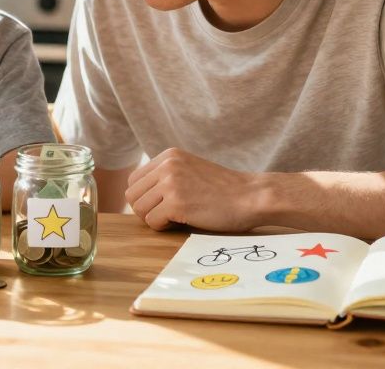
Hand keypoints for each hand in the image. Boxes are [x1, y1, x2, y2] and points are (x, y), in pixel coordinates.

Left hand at [125, 148, 257, 231]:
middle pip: (132, 195)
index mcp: (169, 155)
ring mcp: (171, 183)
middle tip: (166, 216)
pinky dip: (164, 227)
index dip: (144, 197)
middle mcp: (167, 165)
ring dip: (154, 219)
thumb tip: (138, 197)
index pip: (134, 180)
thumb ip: (167, 176)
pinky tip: (182, 222)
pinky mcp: (177, 203)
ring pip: (139, 209)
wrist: (251, 196)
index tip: (162, 205)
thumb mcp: (190, 170)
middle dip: (146, 210)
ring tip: (175, 219)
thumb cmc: (224, 190)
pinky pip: (152, 222)